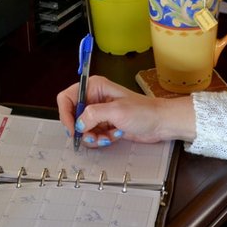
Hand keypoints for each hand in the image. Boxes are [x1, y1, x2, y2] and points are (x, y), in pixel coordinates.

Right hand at [56, 75, 195, 147]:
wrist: (160, 123)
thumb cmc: (144, 112)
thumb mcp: (116, 111)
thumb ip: (93, 115)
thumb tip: (78, 124)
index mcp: (94, 87)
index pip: (67, 98)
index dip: (66, 114)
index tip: (73, 129)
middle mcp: (94, 98)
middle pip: (73, 116)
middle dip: (82, 130)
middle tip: (93, 136)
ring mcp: (99, 113)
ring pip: (82, 129)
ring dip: (93, 137)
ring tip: (108, 136)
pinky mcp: (104, 125)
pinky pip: (93, 135)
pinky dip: (101, 139)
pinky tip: (115, 135)